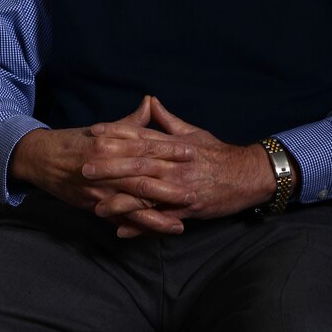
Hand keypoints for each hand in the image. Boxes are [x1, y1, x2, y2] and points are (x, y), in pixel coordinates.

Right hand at [9, 96, 194, 232]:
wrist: (41, 158)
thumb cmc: (77, 140)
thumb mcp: (103, 128)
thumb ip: (131, 122)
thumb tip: (151, 102)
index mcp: (110, 143)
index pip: (145, 146)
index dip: (169, 149)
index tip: (192, 151)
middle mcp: (105, 167)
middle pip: (142, 177)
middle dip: (170, 185)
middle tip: (194, 188)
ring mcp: (98, 190)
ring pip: (132, 204)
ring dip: (157, 215)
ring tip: (181, 223)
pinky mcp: (93, 206)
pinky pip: (118, 219)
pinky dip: (136, 228)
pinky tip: (153, 233)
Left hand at [83, 97, 279, 236]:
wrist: (247, 175)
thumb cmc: (218, 153)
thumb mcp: (193, 133)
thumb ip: (168, 120)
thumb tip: (150, 101)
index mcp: (175, 146)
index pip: (141, 136)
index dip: (117, 133)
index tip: (94, 132)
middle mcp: (175, 165)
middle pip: (138, 163)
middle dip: (110, 166)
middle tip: (84, 166)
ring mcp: (181, 187)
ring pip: (147, 192)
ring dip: (120, 199)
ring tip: (95, 204)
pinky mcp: (188, 208)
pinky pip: (160, 218)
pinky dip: (141, 225)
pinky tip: (120, 230)